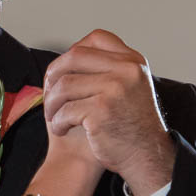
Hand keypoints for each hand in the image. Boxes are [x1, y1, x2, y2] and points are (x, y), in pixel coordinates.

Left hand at [43, 29, 174, 195]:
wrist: (146, 158)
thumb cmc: (130, 125)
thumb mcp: (129, 86)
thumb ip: (108, 68)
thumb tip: (67, 58)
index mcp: (134, 62)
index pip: (97, 38)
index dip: (74, 52)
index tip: (65, 72)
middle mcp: (127, 70)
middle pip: (74, 57)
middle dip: (54, 75)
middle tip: (50, 94)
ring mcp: (115, 89)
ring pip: (64, 85)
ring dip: (52, 102)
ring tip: (53, 115)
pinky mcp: (102, 110)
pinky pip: (65, 110)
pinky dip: (58, 121)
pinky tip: (61, 128)